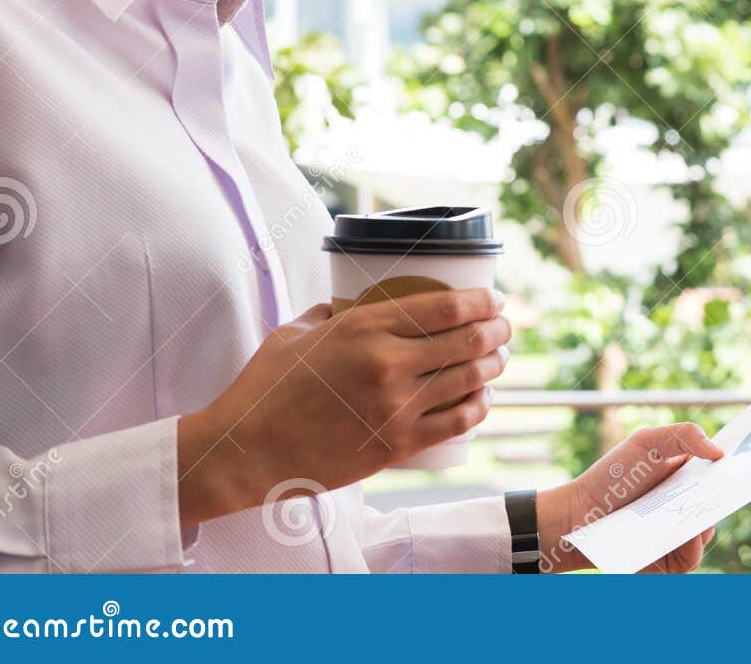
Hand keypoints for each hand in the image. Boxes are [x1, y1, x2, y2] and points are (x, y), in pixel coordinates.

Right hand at [177, 288, 511, 523]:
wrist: (246, 450)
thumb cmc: (265, 388)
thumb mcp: (297, 332)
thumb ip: (332, 312)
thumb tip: (355, 300)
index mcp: (364, 327)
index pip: (447, 307)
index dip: (483, 301)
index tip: (495, 299)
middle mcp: (387, 363)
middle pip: (469, 340)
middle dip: (498, 330)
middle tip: (504, 327)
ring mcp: (395, 406)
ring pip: (470, 380)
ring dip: (494, 366)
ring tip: (499, 358)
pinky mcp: (396, 445)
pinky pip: (457, 422)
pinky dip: (479, 407)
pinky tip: (483, 398)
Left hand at [537, 423, 724, 572]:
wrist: (579, 512)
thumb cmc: (612, 475)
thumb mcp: (647, 441)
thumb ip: (685, 435)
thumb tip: (720, 453)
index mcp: (688, 478)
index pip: (721, 474)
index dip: (737, 468)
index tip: (750, 460)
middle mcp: (687, 506)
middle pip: (720, 502)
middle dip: (729, 493)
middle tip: (733, 485)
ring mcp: (679, 534)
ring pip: (708, 529)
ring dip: (705, 519)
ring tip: (701, 509)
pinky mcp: (669, 560)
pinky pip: (692, 555)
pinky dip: (691, 543)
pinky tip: (685, 531)